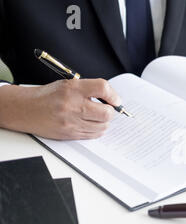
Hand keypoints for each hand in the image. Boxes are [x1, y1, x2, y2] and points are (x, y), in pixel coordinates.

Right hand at [0, 79, 120, 139]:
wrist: (27, 109)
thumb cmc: (48, 96)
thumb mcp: (69, 84)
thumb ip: (90, 89)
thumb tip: (112, 99)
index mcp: (73, 89)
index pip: (102, 88)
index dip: (113, 95)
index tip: (115, 99)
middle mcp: (73, 106)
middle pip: (106, 113)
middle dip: (110, 111)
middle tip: (107, 108)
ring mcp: (71, 122)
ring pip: (103, 126)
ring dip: (104, 121)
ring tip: (97, 116)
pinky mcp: (70, 134)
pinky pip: (94, 135)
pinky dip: (97, 129)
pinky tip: (91, 123)